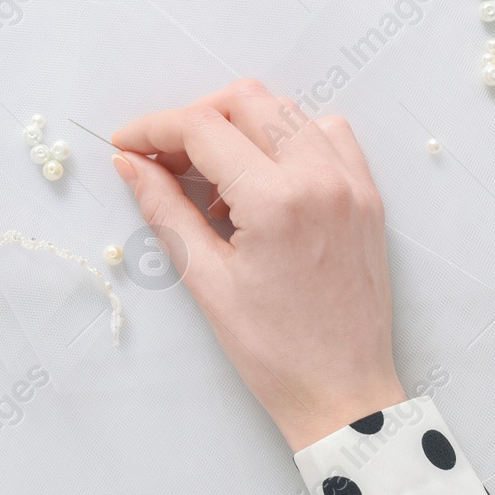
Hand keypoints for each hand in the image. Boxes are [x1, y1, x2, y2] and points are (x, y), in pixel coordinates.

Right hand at [111, 79, 404, 450]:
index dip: (154, 128)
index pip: (203, 128)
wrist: (344, 395)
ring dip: (240, 125)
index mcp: (276, 201)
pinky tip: (265, 178)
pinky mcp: (367, 196)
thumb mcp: (206, 280)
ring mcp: (351, 184)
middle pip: (246, 100)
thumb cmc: (274, 352)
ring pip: (286, 110)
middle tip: (163, 158)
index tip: (127, 144)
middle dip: (194, 118)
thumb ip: (165, 209)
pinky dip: (289, 137)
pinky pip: (327, 134)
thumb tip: (130, 163)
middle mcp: (320, 178)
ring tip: (213, 179)